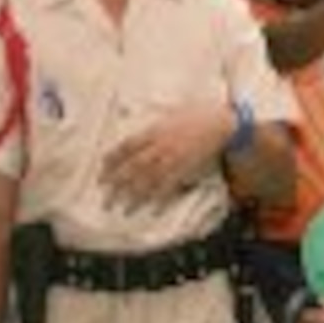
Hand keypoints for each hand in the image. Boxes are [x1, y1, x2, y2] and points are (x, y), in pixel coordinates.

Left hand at [100, 102, 231, 208]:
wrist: (221, 123)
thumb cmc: (198, 114)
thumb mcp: (171, 111)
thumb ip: (154, 120)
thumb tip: (139, 120)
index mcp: (154, 131)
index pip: (126, 147)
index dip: (112, 159)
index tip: (102, 169)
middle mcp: (159, 147)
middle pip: (132, 168)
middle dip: (117, 183)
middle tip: (105, 196)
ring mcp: (172, 160)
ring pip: (148, 181)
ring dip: (134, 197)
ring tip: (123, 209)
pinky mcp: (186, 170)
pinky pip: (170, 188)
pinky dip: (161, 200)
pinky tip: (152, 211)